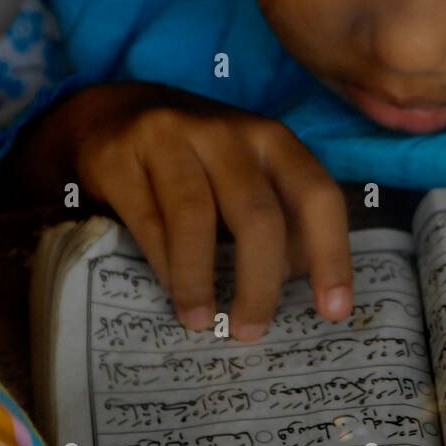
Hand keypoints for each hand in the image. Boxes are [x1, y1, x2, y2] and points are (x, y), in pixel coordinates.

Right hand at [33, 82, 351, 339]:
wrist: (111, 115)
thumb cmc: (195, 157)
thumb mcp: (244, 172)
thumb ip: (276, 213)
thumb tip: (300, 279)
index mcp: (271, 139)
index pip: (317, 195)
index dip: (330, 254)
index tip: (334, 309)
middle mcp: (227, 133)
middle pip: (257, 214)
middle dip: (259, 282)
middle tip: (250, 330)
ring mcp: (172, 139)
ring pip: (196, 218)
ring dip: (200, 280)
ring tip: (202, 321)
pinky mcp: (121, 157)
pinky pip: (148, 221)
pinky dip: (164, 265)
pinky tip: (173, 293)